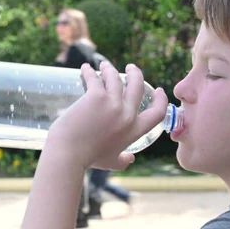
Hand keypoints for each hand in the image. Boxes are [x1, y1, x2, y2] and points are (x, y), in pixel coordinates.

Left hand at [46, 61, 167, 170]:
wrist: (68, 154)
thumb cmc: (87, 159)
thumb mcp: (111, 162)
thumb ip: (123, 161)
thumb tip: (130, 159)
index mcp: (134, 130)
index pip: (157, 113)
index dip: (161, 100)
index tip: (159, 90)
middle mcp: (127, 115)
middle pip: (138, 86)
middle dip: (136, 73)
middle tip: (130, 68)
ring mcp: (112, 104)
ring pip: (115, 78)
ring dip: (109, 69)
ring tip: (104, 66)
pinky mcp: (96, 96)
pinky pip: (94, 78)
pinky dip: (89, 71)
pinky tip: (85, 69)